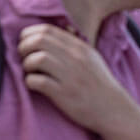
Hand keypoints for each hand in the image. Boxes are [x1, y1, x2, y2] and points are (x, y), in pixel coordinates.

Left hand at [18, 24, 134, 135]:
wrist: (114, 110)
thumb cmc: (97, 84)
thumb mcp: (90, 58)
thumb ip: (71, 45)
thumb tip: (49, 34)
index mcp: (79, 47)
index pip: (46, 30)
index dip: (29, 35)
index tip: (26, 44)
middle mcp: (75, 58)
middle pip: (39, 41)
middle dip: (24, 48)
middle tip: (25, 59)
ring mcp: (70, 76)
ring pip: (37, 59)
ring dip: (27, 65)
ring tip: (30, 72)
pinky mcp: (65, 93)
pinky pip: (38, 81)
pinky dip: (30, 82)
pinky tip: (34, 85)